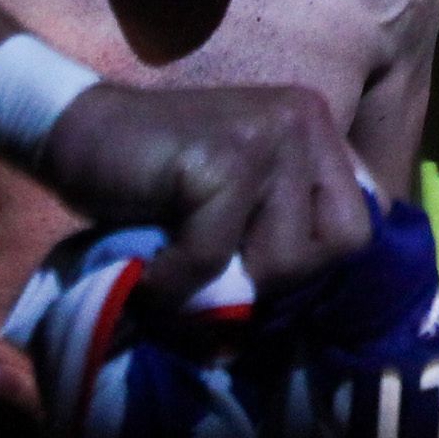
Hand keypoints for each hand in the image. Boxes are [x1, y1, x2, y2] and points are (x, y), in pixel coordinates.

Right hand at [36, 80, 372, 300]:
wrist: (76, 132)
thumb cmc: (157, 181)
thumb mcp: (243, 200)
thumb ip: (287, 229)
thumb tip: (323, 318)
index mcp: (318, 128)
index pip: (362, 226)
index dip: (311, 269)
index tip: (257, 273)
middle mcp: (305, 119)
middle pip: (336, 248)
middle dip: (272, 279)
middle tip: (212, 267)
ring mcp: (268, 132)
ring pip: (280, 260)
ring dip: (219, 286)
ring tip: (178, 264)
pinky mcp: (222, 157)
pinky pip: (214, 258)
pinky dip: (172, 284)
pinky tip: (147, 269)